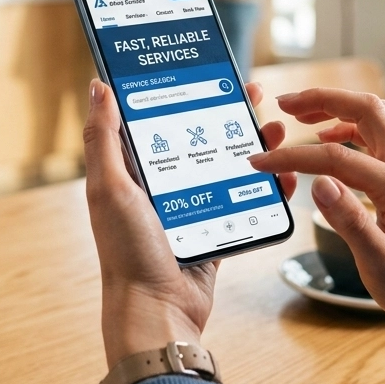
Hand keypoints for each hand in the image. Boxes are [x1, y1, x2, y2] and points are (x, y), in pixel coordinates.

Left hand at [84, 79, 295, 368]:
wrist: (158, 312)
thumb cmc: (126, 252)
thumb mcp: (110, 188)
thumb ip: (104, 138)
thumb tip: (98, 85)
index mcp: (132, 172)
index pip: (159, 119)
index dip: (183, 93)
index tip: (208, 71)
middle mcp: (161, 187)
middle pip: (201, 138)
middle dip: (229, 115)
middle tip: (255, 93)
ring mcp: (190, 209)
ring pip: (227, 167)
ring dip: (255, 148)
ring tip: (278, 131)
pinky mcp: (215, 231)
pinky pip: (245, 202)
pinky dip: (267, 189)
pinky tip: (286, 177)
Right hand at [246, 89, 384, 365]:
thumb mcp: (379, 263)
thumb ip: (349, 221)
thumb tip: (319, 183)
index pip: (336, 158)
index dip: (294, 156)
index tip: (262, 161)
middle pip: (366, 110)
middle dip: (323, 99)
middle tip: (285, 103)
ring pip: (372, 117)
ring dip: (334, 108)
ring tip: (298, 114)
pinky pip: (374, 136)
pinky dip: (345, 128)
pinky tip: (325, 139)